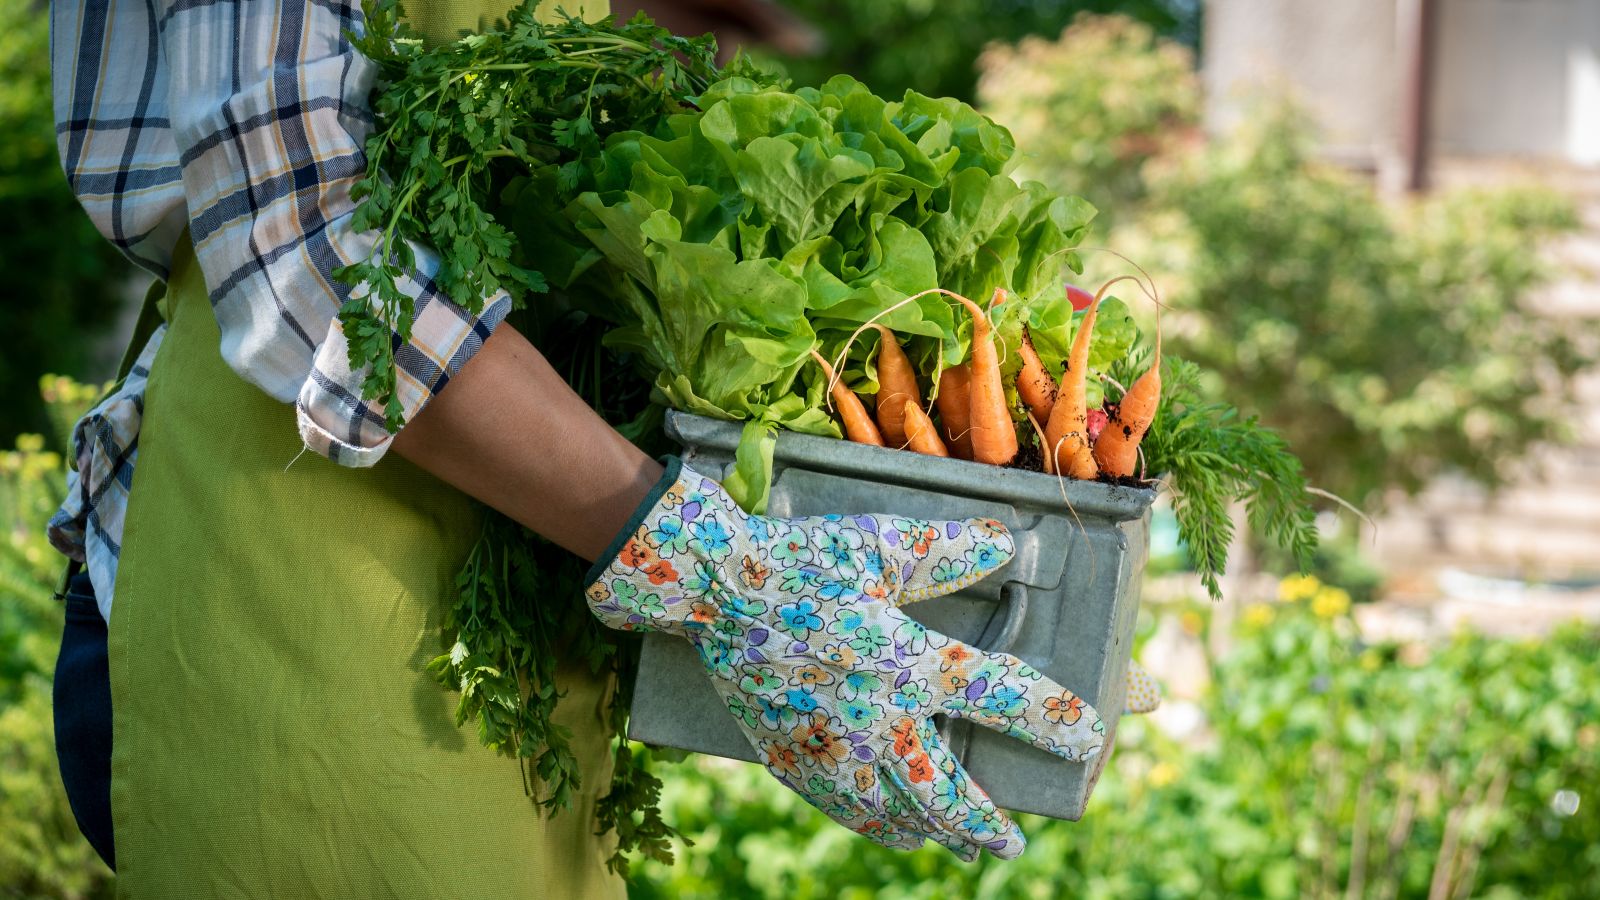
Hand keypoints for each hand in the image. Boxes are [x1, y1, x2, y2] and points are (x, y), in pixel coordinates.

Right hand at [585, 458, 1104, 859]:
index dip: (1051, 718)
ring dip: (934, 834)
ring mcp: (832, 748)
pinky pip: (843, 808)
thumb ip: (946, 550)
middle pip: (947, 793)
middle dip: (984, 824)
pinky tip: (889, 831)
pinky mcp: (791, 756)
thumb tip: (1008, 541)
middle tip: (1010, 844)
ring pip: (895, 814)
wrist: (709, 589)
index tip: (1087, 735)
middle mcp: (876, 719)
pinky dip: (875, 826)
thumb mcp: (879, 545)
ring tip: (958, 848)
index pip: (999, 697)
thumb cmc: (799, 559)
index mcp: (908, 661)